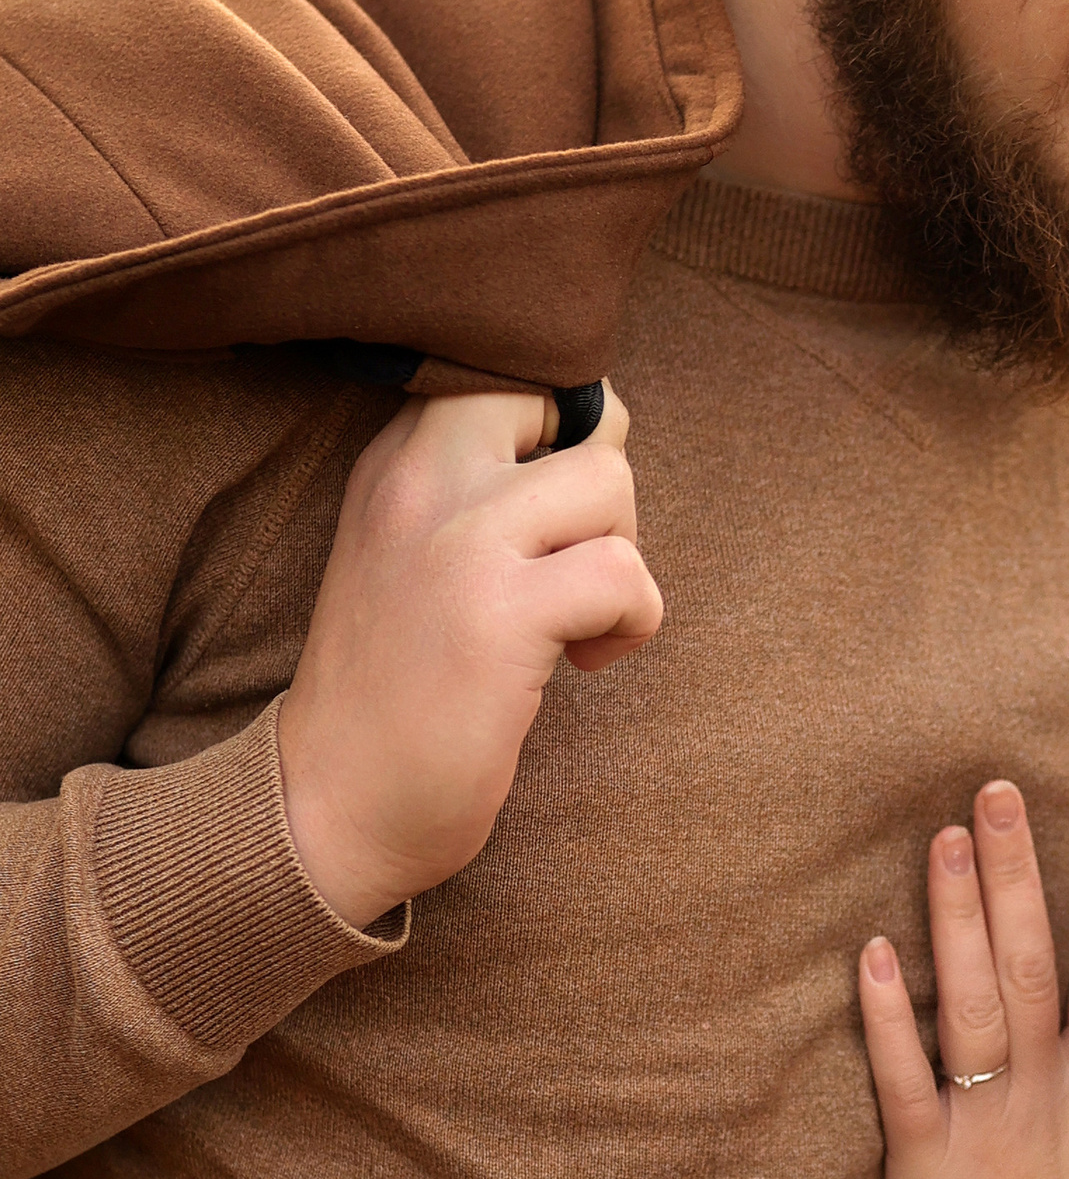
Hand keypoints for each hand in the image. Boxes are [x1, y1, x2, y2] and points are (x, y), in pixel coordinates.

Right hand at [277, 385, 659, 926]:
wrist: (325, 805)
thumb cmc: (397, 690)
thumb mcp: (413, 554)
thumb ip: (479, 486)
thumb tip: (600, 432)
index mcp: (394, 461)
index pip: (511, 373)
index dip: (566, 433)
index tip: (555, 517)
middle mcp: (418, 481)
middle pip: (569, 403)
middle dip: (606, 483)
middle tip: (577, 561)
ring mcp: (457, 542)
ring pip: (611, 481)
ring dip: (624, 562)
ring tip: (579, 624)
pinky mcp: (500, 613)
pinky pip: (625, 574)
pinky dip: (634, 623)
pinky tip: (586, 663)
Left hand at [858, 781, 1068, 1178]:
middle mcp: (1049, 1093)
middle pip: (1035, 964)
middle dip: (1020, 873)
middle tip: (997, 789)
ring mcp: (986, 1125)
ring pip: (972, 1004)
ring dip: (957, 917)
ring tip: (944, 839)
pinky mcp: (923, 1164)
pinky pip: (905, 1080)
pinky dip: (887, 1019)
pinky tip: (872, 952)